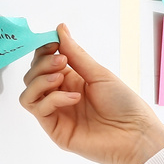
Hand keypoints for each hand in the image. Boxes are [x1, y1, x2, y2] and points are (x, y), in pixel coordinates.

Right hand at [19, 24, 163, 163]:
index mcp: (71, 80)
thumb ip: (75, 53)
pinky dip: (52, 98)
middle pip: (32, 76)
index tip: (52, 43)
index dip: (43, 51)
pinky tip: (73, 97)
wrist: (135, 134)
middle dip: (42, 64)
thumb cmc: (124, 104)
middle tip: (62, 61)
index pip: (43, 62)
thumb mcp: (98, 73)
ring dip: (40, 80)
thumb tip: (60, 29)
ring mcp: (56, 113)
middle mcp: (59, 95)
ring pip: (28, 93)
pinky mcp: (55, 129)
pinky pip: (38, 108)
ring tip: (60, 77)